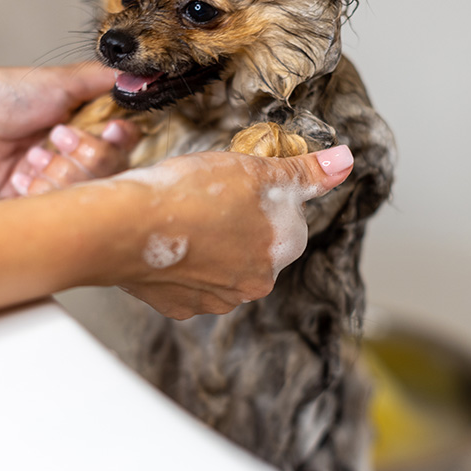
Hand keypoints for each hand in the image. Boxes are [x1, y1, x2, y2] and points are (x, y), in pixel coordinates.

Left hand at [0, 62, 118, 196]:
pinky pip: (57, 206)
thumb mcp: (57, 80)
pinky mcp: (33, 201)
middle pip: (110, 168)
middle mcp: (69, 150)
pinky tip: (19, 174)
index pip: (122, 140)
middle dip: (87, 154)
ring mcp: (52, 176)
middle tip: (57, 136)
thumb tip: (139, 76)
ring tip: (31, 155)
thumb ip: (102, 79)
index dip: (120, 139)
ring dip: (59, 170)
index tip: (110, 131)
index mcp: (79, 120)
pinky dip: (40, 188)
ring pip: (85, 189)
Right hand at [96, 145, 354, 319]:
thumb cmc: (189, 193)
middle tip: (205, 198)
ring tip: (182, 216)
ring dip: (208, 245)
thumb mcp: (256, 169)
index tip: (235, 186)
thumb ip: (305, 172)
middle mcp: (254, 285)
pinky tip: (165, 239)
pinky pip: (187, 282)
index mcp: (281, 252)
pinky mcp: (178, 307)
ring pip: (220, 266)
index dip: (261, 197)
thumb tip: (346, 163)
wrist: (125, 225)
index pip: (287, 222)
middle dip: (235, 225)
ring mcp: (214, 300)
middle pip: (254, 247)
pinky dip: (180, 264)